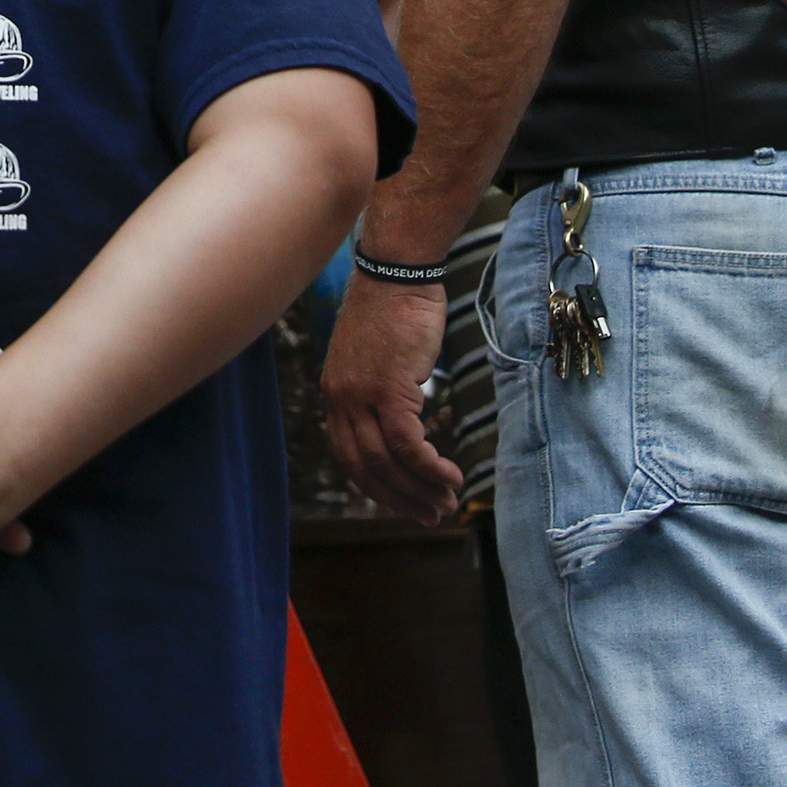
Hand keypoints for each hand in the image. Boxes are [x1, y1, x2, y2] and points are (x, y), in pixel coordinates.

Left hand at [321, 274, 461, 525]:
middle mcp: (340, 398)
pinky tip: (450, 477)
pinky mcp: (390, 390)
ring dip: (420, 490)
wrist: (397, 271)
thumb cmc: (396, 308)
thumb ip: (379, 390)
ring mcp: (362, 396)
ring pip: (387, 463)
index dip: (376, 486)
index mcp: (335, 392)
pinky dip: (429, 469)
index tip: (403, 501)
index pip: (348, 456)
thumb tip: (403, 417)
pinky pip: (408, 445)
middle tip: (430, 515)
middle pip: (365, 468)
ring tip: (447, 503)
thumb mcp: (378, 356)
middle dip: (399, 499)